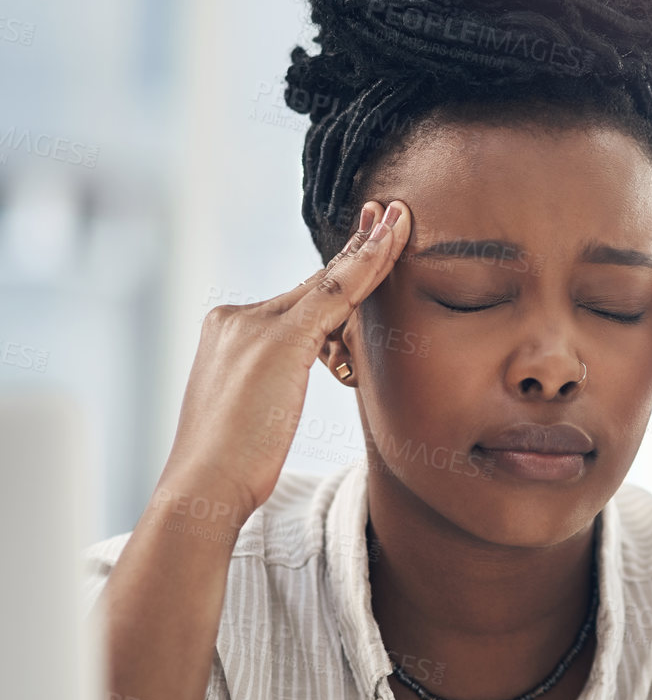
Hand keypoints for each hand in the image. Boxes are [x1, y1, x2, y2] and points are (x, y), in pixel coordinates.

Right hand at [161, 200, 411, 522]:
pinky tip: (391, 242)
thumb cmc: (234, 462)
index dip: (339, 271)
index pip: (298, 299)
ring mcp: (255, 325)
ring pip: (329, 285)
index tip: (368, 241)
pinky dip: (367, 265)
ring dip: (372, 252)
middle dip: (359, 250)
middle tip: (391, 214)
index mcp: (228, 329)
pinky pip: (335, 294)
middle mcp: (237, 317)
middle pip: (315, 285)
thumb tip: (309, 372)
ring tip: (401, 222)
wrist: (203, 485)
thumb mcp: (258, 407)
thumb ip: (276, 377)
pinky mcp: (279, 339)